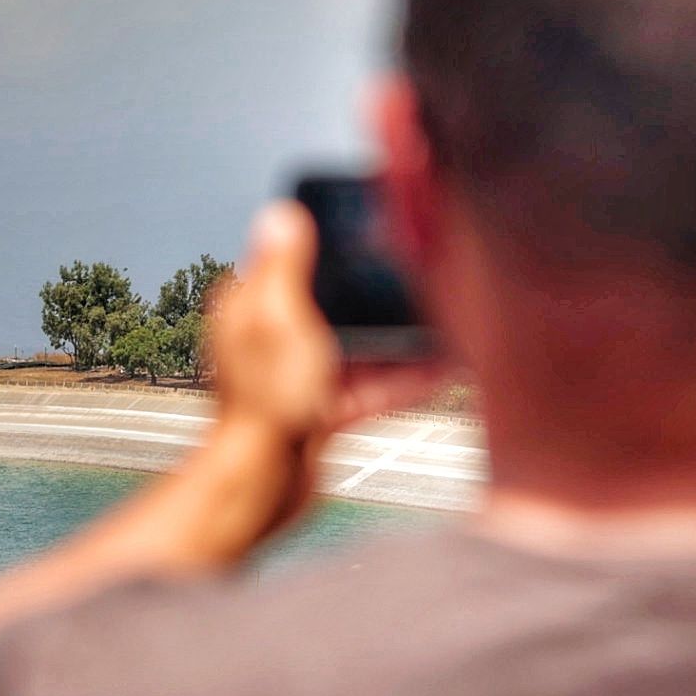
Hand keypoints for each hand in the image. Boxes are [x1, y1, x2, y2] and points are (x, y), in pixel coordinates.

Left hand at [208, 202, 450, 529]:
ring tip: (442, 329)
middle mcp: (271, 337)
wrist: (265, 482)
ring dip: (397, 341)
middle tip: (422, 283)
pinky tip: (437, 373)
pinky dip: (400, 380)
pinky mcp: (319, 410)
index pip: (293, 261)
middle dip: (376, 296)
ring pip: (357, 347)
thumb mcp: (279, 317)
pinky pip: (367, 387)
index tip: (372, 236)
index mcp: (253, 305)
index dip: (332, 247)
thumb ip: (285, 266)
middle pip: (333, 304)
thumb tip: (282, 214)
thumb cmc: (265, 400)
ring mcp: (297, 375)